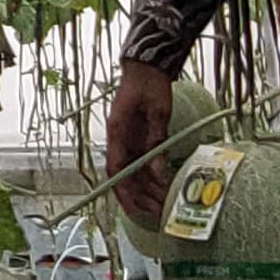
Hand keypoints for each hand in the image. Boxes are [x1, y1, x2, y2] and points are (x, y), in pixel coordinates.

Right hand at [107, 57, 175, 226]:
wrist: (146, 67)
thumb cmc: (149, 85)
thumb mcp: (158, 112)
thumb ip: (158, 141)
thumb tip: (158, 171)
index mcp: (117, 133)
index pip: (116, 170)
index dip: (124, 191)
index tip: (135, 208)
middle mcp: (119, 139)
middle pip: (124, 176)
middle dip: (139, 196)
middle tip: (157, 212)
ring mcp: (128, 139)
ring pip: (134, 171)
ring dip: (146, 189)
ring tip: (163, 204)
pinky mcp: (138, 137)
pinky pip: (142, 162)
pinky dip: (151, 176)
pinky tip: (163, 186)